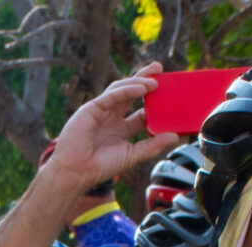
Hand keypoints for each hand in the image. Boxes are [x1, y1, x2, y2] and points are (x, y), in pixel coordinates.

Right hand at [45, 61, 176, 194]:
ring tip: (155, 80)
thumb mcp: (132, 155)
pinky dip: (127, 90)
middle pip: (131, 92)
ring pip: (121, 89)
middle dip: (145, 79)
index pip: (141, 111)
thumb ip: (152, 146)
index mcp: (121, 129)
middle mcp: (111, 117)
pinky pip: (111, 95)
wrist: (76, 172)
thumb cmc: (100, 167)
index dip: (155, 102)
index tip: (171, 95)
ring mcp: (101, 111)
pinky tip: (142, 88)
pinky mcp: (91, 108)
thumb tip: (174, 136)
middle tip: (160, 69)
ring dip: (138, 81)